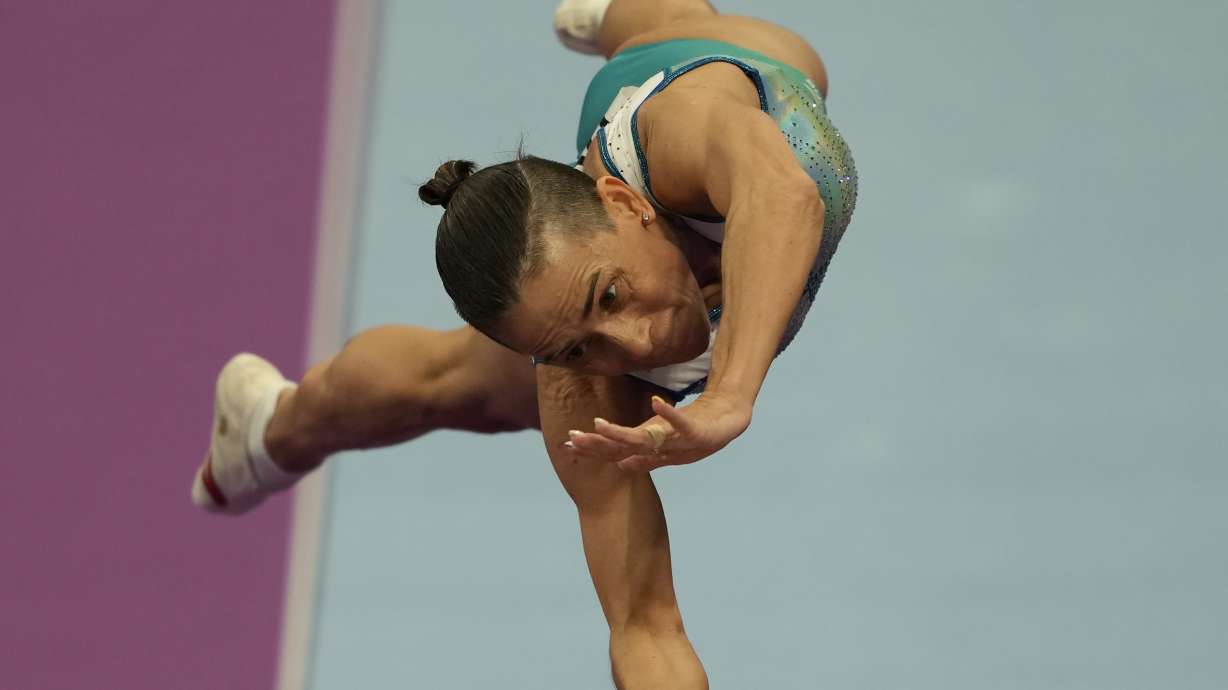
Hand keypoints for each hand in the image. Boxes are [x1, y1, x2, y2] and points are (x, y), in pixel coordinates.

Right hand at [564, 391, 752, 471]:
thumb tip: (619, 467)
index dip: (592, 450)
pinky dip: (668, 414)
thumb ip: (643, 457)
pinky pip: (681, 423)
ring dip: (621, 434)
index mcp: (650, 449)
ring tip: (598, 425)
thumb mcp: (667, 445)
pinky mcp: (697, 432)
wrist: (729, 422)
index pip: (616, 452)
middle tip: (573, 439)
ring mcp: (678, 442)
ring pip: (645, 440)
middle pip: (624, 447)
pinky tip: (655, 403)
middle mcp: (660, 449)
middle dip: (598, 444)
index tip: (567, 444)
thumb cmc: (697, 433)